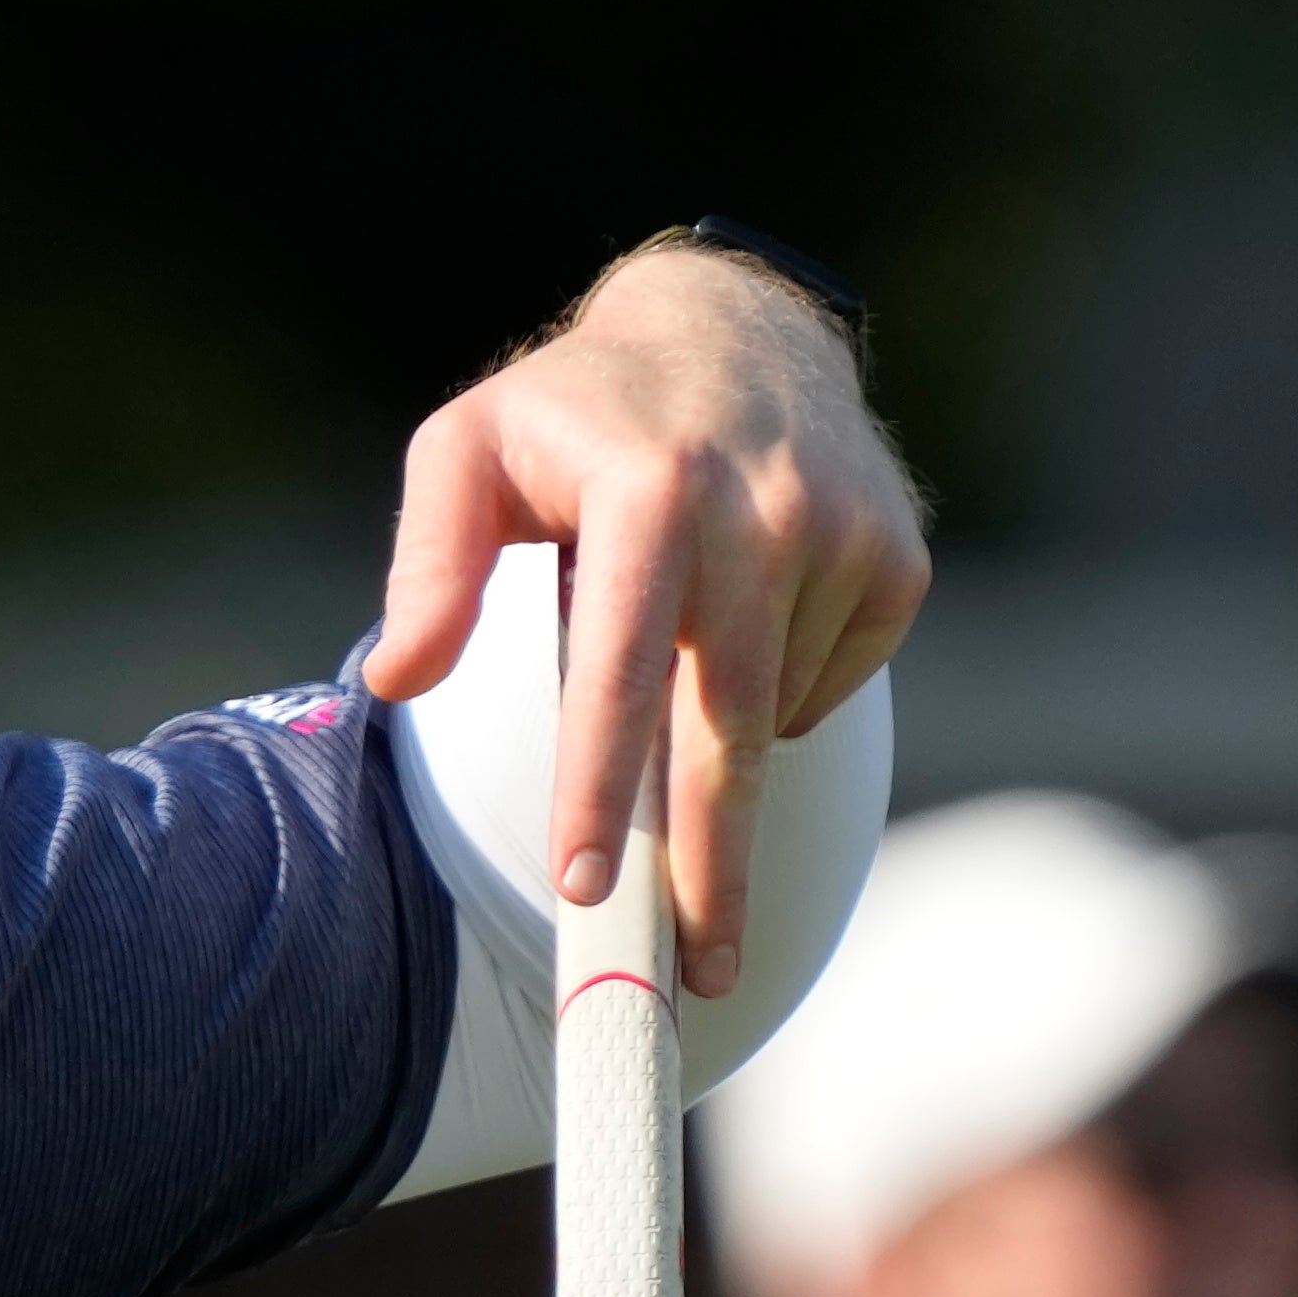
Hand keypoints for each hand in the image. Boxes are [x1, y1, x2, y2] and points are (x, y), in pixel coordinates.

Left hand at [355, 236, 933, 998]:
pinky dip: (776, 691)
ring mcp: (842, 537)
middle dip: (709, 865)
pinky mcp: (897, 561)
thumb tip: (400, 680)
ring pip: (771, 716)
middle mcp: (762, 511)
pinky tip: (743, 619)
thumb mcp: (469, 446)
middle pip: (728, 731)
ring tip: (677, 667)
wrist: (739, 323)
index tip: (584, 889)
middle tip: (692, 972)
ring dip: (714, 739)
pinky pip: (825, 687)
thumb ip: (429, 562)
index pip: (621, 667)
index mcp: (652, 488)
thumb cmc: (579, 406)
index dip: (601, 786)